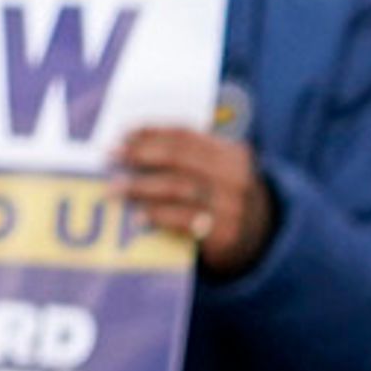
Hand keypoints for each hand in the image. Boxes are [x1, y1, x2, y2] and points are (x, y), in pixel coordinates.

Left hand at [117, 123, 271, 274]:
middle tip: (111, 156)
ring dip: (141, 186)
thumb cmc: (220, 195)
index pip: (185, 135)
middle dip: (141, 154)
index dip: (151, 132)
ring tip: (114, 188)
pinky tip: (137, 216)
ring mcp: (232, 205)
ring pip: (179, 188)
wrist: (259, 237)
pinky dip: (158, 216)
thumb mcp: (216, 170)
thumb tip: (129, 146)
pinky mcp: (225, 233)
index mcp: (232, 153)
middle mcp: (235, 177)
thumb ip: (185, 156)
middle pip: (179, 157)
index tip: (122, 134)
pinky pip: (185, 221)